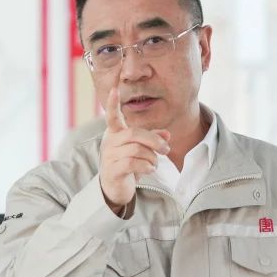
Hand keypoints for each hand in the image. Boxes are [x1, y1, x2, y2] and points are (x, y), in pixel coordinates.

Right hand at [98, 85, 169, 212]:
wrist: (114, 188)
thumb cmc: (127, 164)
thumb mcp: (141, 149)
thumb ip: (152, 139)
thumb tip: (167, 134)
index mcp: (114, 132)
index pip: (111, 116)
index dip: (112, 103)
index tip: (114, 89)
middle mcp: (109, 142)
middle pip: (134, 133)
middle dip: (154, 141)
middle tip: (166, 149)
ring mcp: (109, 156)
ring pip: (136, 149)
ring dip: (152, 157)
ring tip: (155, 164)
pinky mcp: (113, 170)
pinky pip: (133, 163)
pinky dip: (147, 166)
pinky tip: (149, 170)